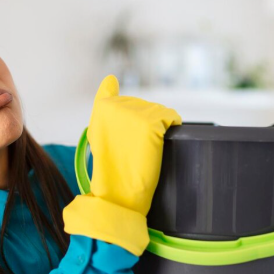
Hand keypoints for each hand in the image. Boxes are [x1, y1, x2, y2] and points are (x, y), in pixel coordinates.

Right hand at [63, 75, 181, 254]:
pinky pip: (171, 117)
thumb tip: (110, 78)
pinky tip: (164, 141)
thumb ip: (105, 103)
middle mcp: (117, 106)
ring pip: (159, 111)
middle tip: (137, 149)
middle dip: (145, 123)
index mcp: (102, 108)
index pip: (120, 99)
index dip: (128, 119)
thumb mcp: (101, 133)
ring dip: (159, 127)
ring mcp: (135, 114)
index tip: (125, 137)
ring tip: (147, 149)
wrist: (119, 195)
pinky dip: (172, 127)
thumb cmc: (111, 168)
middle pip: (143, 105)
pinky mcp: (152, 124)